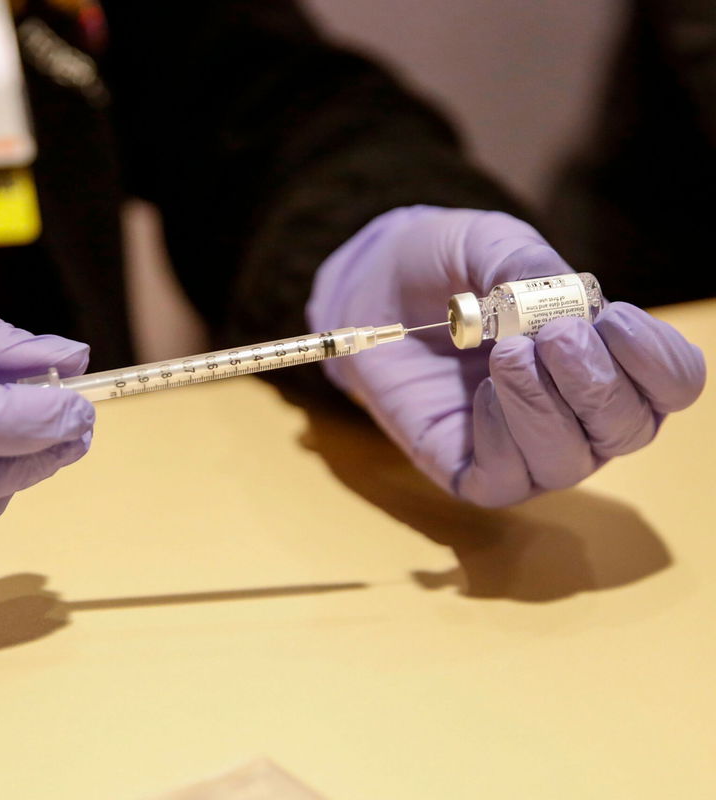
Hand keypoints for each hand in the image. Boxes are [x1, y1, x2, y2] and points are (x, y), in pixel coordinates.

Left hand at [306, 206, 705, 505]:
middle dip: (596, 383)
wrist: (374, 287)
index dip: (657, 361)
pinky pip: (506, 482)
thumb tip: (560, 306)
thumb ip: (528, 268)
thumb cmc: (447, 266)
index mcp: (607, 357)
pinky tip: (479, 394)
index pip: (671, 385)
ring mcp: (526, 447)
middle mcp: (579, 413)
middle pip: (628, 429)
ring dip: (544, 408)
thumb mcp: (488, 245)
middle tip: (552, 336)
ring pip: (569, 461)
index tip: (613, 318)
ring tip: (506, 354)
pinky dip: (501, 440)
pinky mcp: (469, 468)